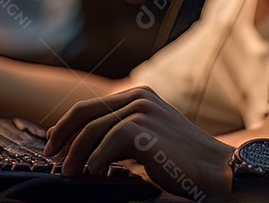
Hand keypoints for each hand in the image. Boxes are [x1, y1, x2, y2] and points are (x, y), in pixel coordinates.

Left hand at [44, 86, 234, 198]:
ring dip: (75, 154)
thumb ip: (120, 135)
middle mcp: (139, 98)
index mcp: (139, 95)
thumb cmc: (182, 160)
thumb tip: (83, 147)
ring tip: (69, 172)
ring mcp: (142, 112)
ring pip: (92, 130)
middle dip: (62, 136)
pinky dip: (95, 160)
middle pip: (84, 113)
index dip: (66, 126)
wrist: (216, 168)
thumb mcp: (148, 138)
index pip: (89, 106)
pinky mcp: (144, 130)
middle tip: (51, 157)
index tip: (53, 145)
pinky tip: (93, 173)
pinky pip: (107, 144)